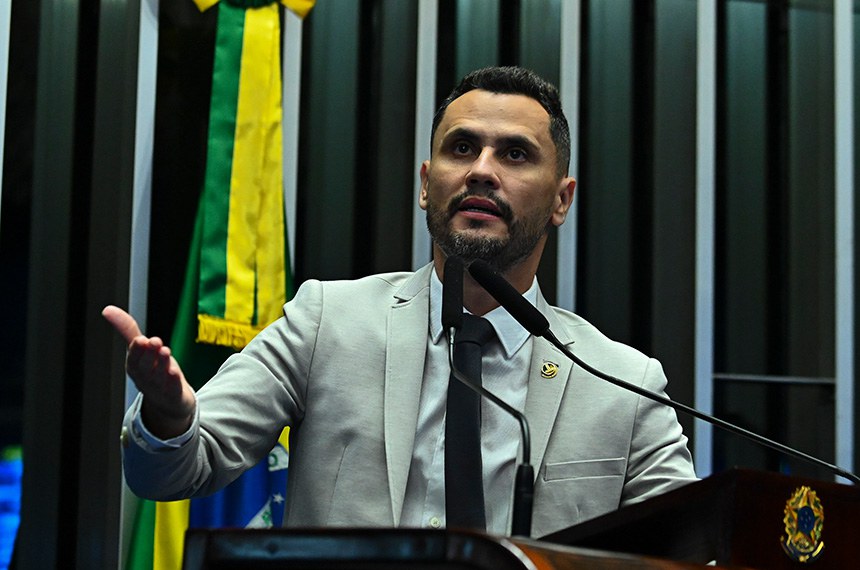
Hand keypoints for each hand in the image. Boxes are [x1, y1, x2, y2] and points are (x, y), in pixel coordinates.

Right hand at [102, 305, 195, 438]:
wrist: (168, 400)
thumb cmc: (153, 370)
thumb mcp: (141, 349)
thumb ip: (128, 330)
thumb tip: (107, 309)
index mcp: (135, 366)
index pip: (134, 358)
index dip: (137, 350)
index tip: (141, 339)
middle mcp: (145, 378)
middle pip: (145, 367)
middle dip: (149, 354)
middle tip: (154, 341)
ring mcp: (159, 388)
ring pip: (158, 377)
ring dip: (161, 364)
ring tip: (165, 351)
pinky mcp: (173, 395)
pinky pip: (172, 389)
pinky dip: (172, 382)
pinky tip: (174, 373)